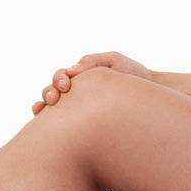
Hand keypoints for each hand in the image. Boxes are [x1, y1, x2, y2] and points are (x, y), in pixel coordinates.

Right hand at [32, 51, 154, 114]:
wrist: (148, 92)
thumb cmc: (131, 74)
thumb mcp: (114, 61)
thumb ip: (93, 61)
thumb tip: (72, 70)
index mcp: (80, 76)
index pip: (61, 76)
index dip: (59, 79)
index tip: (67, 85)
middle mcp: (75, 92)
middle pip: (52, 91)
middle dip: (49, 93)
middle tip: (54, 98)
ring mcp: (76, 107)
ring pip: (51, 109)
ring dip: (43, 108)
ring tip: (42, 111)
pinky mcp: (80, 123)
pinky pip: (60, 125)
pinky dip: (49, 125)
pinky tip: (45, 129)